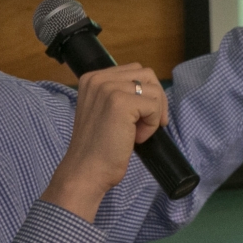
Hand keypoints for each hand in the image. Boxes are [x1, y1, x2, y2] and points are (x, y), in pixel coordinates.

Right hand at [40, 64, 165, 221]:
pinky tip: (136, 138)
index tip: (141, 116)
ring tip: (136, 133)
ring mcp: (108, 89)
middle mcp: (98, 79)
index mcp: (92, 78)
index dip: (145, 94)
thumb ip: (121, 94)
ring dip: (153, 114)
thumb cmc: (98, 147)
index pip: (135, 71)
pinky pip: (154, 106)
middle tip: (149, 124)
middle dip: (156, 100)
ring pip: (154, 90)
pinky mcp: (121, 103)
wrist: (86, 172)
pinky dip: (152, 125)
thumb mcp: (104, 110)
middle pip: (147, 75)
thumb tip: (153, 88)